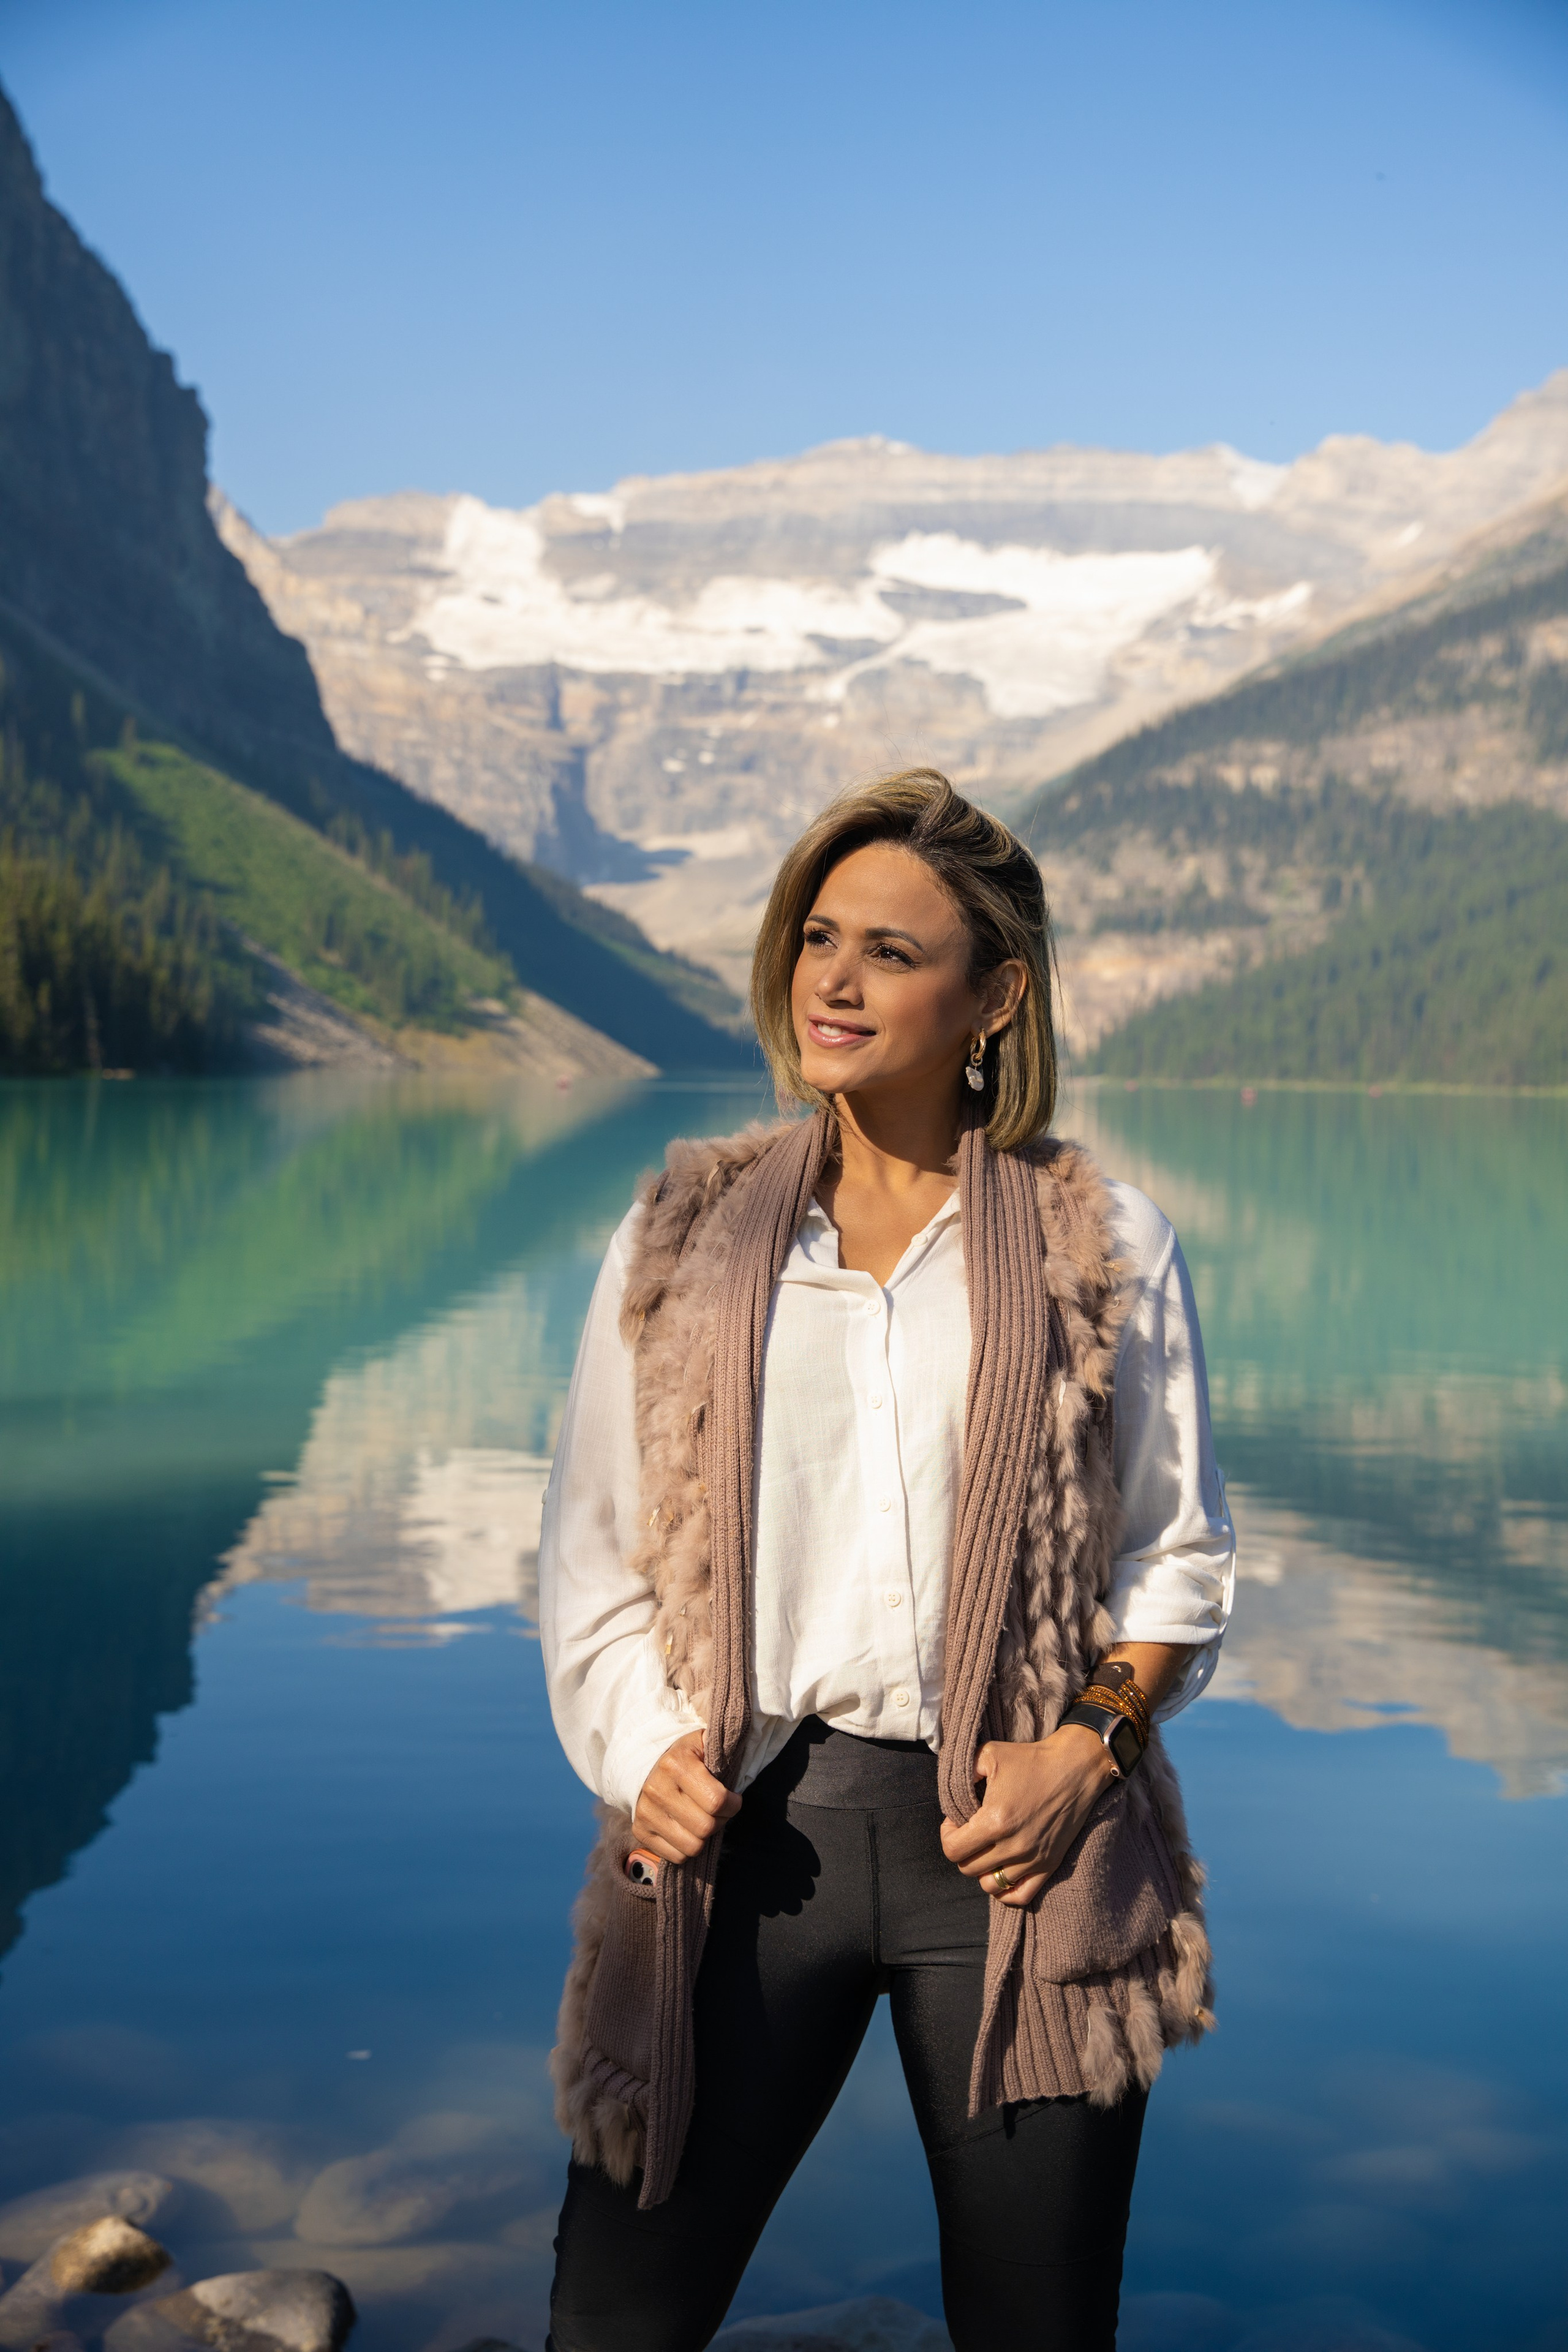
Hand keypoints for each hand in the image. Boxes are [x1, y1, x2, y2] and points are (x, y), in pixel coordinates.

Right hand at [633, 1730, 741, 1863]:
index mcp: (675, 1764)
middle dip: (720, 1821)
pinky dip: (687, 1848)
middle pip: (705, 1827)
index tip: (733, 1799)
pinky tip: (688, 1829)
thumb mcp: (703, 1743)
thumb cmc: (685, 1757)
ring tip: (703, 1820)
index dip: (733, 1804)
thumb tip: (743, 1750)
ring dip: (704, 1837)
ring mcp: (646, 1813)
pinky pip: (677, 1856)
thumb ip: (723, 1748)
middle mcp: (656, 1789)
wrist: (647, 1765)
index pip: (716, 1801)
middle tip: (719, 1811)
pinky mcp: (640, 1831)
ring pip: (692, 1846)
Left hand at [940, 1725, 1116, 1906]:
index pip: (953, 1850)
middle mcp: (1013, 1846)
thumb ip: (963, 1769)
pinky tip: (1002, 1869)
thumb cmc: (1031, 1759)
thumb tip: (950, 1792)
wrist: (1074, 1768)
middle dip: (963, 1850)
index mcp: (995, 1821)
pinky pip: (1020, 1895)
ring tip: (987, 1849)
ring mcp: (1032, 1859)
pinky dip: (1005, 1888)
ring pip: (991, 1885)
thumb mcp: (989, 1753)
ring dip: (983, 1868)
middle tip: (971, 1832)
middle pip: (969, 1868)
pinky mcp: (1049, 1865)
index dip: (948, 1835)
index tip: (956, 1821)